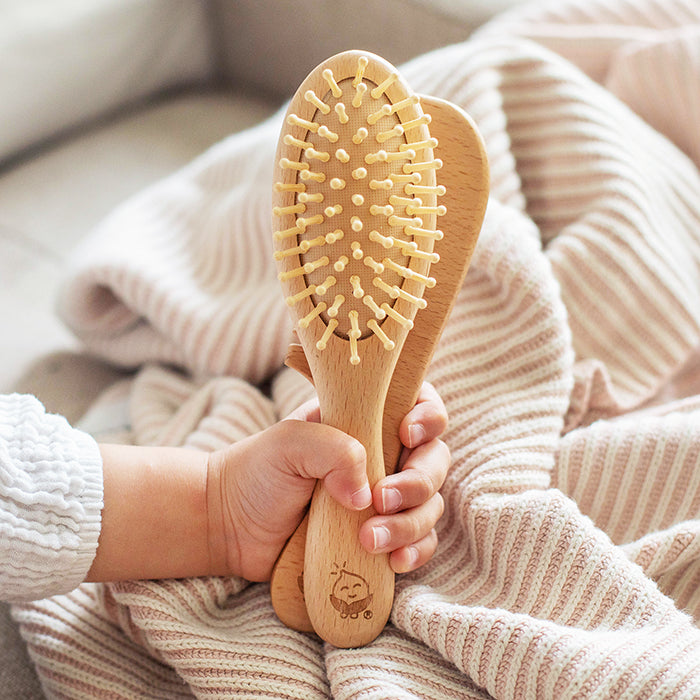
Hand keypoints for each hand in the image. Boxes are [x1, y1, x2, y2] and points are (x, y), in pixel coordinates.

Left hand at [206, 382, 448, 581]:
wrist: (232, 524)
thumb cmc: (259, 471)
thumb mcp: (289, 443)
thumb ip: (332, 450)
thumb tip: (366, 493)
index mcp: (366, 420)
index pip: (418, 405)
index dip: (428, 417)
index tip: (407, 434)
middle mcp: (384, 456)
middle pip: (434, 460)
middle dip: (418, 481)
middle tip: (382, 498)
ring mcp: (383, 499)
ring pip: (429, 506)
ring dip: (409, 524)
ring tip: (370, 540)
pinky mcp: (381, 536)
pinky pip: (419, 543)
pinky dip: (415, 551)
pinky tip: (395, 561)